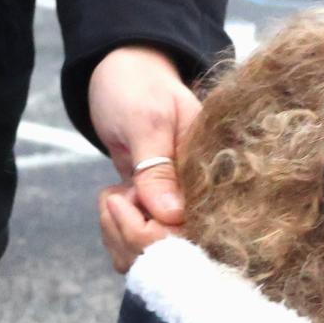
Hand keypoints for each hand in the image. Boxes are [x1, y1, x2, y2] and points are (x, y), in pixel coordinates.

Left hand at [88, 45, 202, 272]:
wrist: (121, 73)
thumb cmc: (137, 87)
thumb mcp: (145, 122)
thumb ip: (156, 169)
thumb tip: (171, 216)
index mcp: (212, 166)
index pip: (201, 219)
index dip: (166, 228)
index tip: (132, 203)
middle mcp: (200, 190)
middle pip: (180, 244)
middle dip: (138, 233)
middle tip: (115, 198)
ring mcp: (177, 201)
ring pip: (155, 249)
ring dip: (123, 234)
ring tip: (113, 196)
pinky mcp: (156, 207)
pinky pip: (140, 241)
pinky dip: (118, 232)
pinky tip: (111, 203)